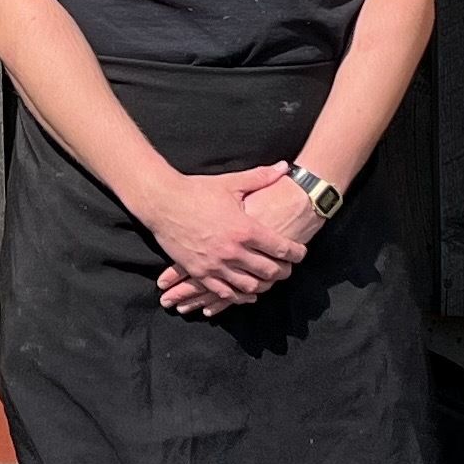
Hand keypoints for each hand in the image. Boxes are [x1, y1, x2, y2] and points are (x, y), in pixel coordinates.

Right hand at [147, 168, 314, 313]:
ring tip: (269, 281)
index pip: (280, 248)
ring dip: (264, 286)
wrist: (162, 202)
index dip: (296, 253)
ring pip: (249, 286)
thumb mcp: (231, 183)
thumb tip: (283, 167)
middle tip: (288, 268)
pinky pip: (224, 293)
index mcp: (245, 229)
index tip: (301, 253)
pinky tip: (246, 294)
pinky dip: (239, 296)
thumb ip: (260, 177)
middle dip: (283, 271)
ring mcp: (216, 265)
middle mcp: (233, 251)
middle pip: (269, 271)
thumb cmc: (197, 190)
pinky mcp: (200, 273)